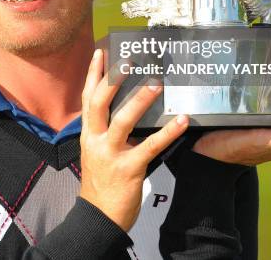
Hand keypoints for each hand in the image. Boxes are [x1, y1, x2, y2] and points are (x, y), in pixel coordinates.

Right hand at [80, 49, 188, 231]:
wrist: (97, 219)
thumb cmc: (101, 182)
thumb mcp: (96, 151)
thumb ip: (106, 130)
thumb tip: (126, 106)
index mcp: (88, 134)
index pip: (88, 98)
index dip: (93, 74)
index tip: (100, 52)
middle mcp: (96, 140)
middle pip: (99, 103)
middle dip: (112, 79)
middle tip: (128, 60)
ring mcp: (111, 154)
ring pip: (122, 121)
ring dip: (140, 100)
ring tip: (157, 83)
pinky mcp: (129, 169)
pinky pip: (150, 147)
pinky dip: (168, 132)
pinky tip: (182, 120)